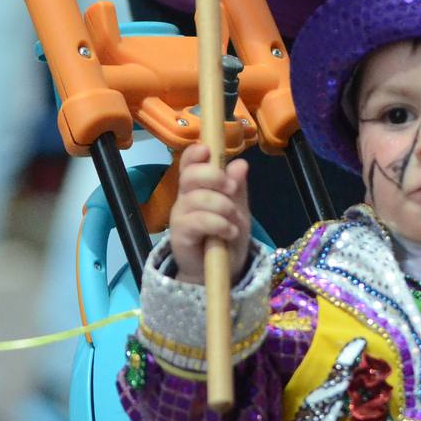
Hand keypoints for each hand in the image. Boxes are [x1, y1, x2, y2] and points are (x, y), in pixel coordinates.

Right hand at [169, 144, 252, 285]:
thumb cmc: (227, 234)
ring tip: (234, 221)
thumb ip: (237, 187)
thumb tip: (240, 163)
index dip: (195, 153)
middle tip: (232, 189)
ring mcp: (180, 215)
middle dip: (214, 177)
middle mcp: (185, 197)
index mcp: (197, 186)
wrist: (220, 270)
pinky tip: (230, 232)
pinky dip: (219, 224)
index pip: (188, 162)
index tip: (207, 150)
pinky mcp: (180, 234)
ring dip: (223, 207)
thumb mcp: (239, 208)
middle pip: (190, 175)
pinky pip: (198, 220)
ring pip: (198, 198)